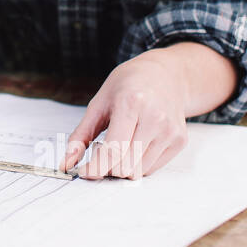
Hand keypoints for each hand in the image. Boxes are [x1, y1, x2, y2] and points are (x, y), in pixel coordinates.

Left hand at [59, 49, 191, 179]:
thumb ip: (80, 135)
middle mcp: (155, 118)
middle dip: (107, 167)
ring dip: (123, 166)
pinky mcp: (180, 141)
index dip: (95, 167)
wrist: (165, 75)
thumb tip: (66, 162)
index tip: (84, 171)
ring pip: (138, 171)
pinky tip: (136, 143)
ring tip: (120, 144)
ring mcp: (170, 131)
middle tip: (101, 152)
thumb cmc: (129, 85)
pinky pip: (151, 168)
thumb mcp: (99, 103)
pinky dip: (138, 163)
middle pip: (125, 166)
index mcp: (132, 103)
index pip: (113, 151)